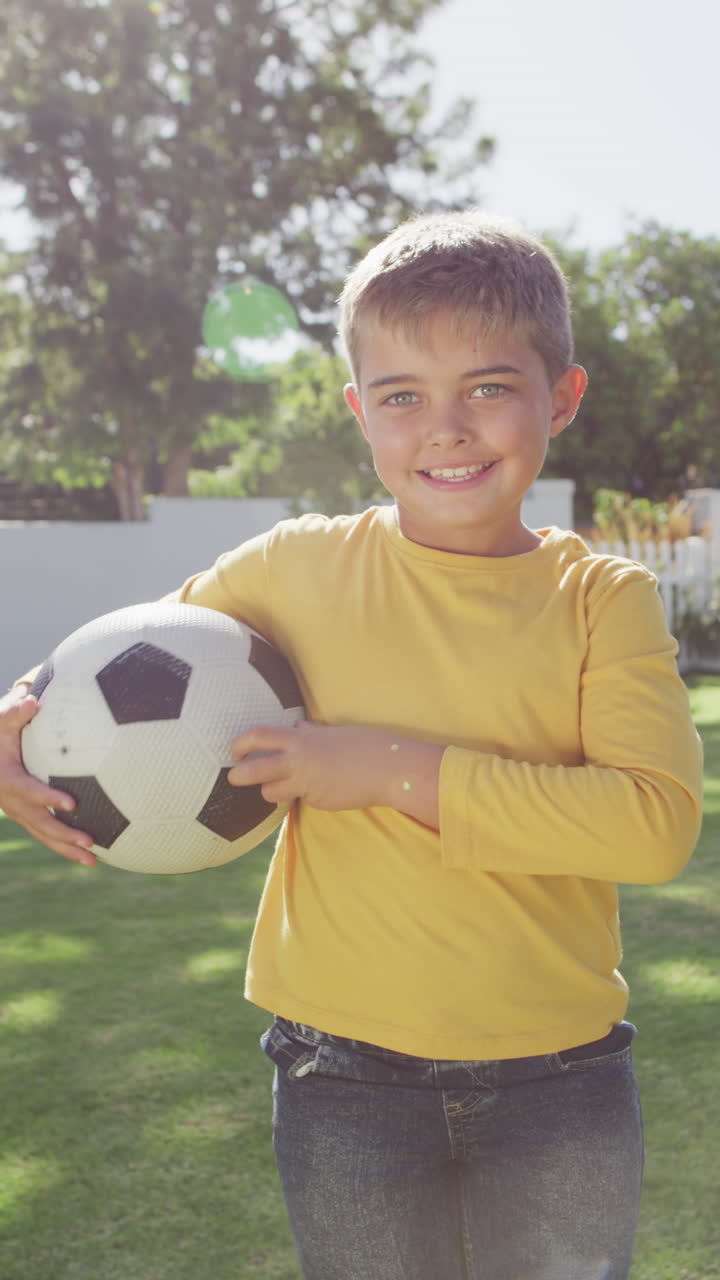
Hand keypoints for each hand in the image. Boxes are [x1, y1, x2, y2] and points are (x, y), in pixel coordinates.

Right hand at [0, 688, 96, 865]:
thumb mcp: (1, 719)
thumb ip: (16, 712)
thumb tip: (33, 701)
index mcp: (7, 779)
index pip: (29, 791)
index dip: (48, 798)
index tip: (72, 804)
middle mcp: (11, 801)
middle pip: (39, 823)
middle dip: (64, 834)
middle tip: (90, 841)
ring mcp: (19, 812)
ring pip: (43, 835)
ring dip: (67, 849)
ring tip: (94, 862)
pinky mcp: (26, 816)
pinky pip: (45, 834)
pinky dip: (64, 846)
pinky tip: (90, 856)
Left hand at [228, 722, 443, 826]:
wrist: (387, 768)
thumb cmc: (363, 746)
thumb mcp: (332, 733)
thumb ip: (310, 733)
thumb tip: (297, 727)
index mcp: (301, 738)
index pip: (259, 735)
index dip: (242, 742)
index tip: (234, 748)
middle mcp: (299, 760)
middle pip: (255, 769)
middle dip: (239, 775)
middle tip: (233, 777)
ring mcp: (305, 783)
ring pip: (270, 792)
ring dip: (270, 791)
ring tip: (276, 788)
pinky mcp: (315, 801)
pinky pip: (298, 800)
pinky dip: (301, 796)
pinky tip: (319, 791)